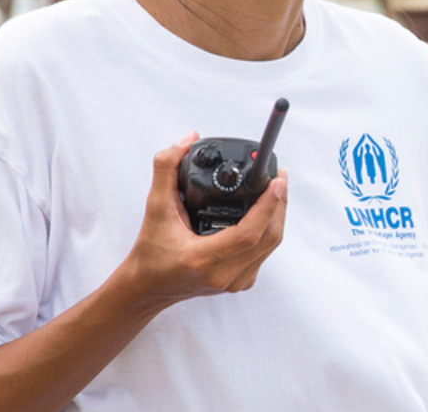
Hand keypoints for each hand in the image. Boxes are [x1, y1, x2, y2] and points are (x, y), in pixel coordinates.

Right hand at [122, 134, 288, 311]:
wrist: (147, 287)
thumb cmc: (150, 251)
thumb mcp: (154, 207)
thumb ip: (166, 168)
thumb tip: (188, 139)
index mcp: (203, 258)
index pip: (249, 232)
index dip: (268, 205)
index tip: (277, 181)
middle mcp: (223, 275)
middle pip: (269, 237)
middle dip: (279, 204)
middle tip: (279, 178)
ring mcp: (234, 282)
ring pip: (271, 245)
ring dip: (277, 215)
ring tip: (275, 190)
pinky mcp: (240, 283)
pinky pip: (264, 253)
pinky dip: (269, 229)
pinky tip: (265, 212)